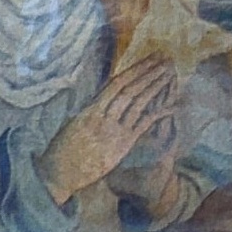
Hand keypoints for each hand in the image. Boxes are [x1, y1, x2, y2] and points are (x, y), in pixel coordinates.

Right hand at [37, 47, 179, 202]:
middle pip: (130, 88)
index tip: (149, 59)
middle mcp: (102, 115)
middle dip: (149, 71)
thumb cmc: (63, 148)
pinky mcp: (122, 144)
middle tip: (165, 58)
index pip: (116, 83)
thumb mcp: (73, 121)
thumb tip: (102, 95)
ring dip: (155, 86)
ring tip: (168, 73)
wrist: (59, 172)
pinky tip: (172, 106)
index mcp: (90, 107)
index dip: (134, 69)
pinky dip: (159, 114)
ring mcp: (113, 129)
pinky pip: (144, 125)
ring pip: (138, 102)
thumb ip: (90, 108)